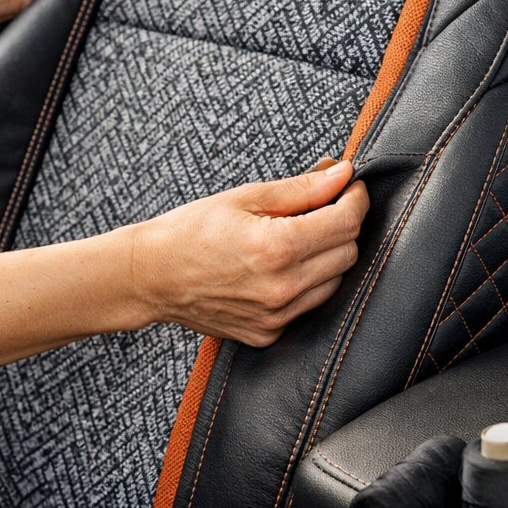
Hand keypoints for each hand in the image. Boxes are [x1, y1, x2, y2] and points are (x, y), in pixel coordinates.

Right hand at [129, 160, 368, 346]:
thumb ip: (301, 189)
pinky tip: (279, 268)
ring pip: (334, 282)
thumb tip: (341, 174)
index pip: (346, 223)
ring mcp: (276, 317)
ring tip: (296, 238)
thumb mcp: (245, 197)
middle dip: (342, 226)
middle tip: (321, 208)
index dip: (355, 199)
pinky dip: (306, 284)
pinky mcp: (269, 334)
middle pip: (348, 253)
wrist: (152, 276)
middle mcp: (282, 287)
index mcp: (276, 248)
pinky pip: (309, 306)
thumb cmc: (191, 231)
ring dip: (327, 256)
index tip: (350, 187)